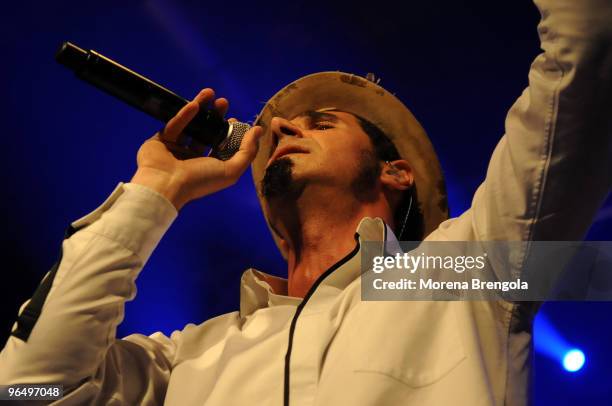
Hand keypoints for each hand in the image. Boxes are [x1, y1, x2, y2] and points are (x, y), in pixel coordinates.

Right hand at [130, 88, 262, 209]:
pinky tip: (195, 104)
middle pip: (206, 132)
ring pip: (190, 125)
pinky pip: (175, 125)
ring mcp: (176, 149)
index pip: (221, 146)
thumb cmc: (200, 181)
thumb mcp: (231, 170)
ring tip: (210, 93)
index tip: (235, 119)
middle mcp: (192, 158)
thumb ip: (247, 151)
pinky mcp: (160, 141)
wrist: (165, 184)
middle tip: (223, 102)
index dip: (229, 132)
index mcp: (209, 167)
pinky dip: (184, 114)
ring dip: (200, 108)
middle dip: (216, 116)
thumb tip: (258, 130)